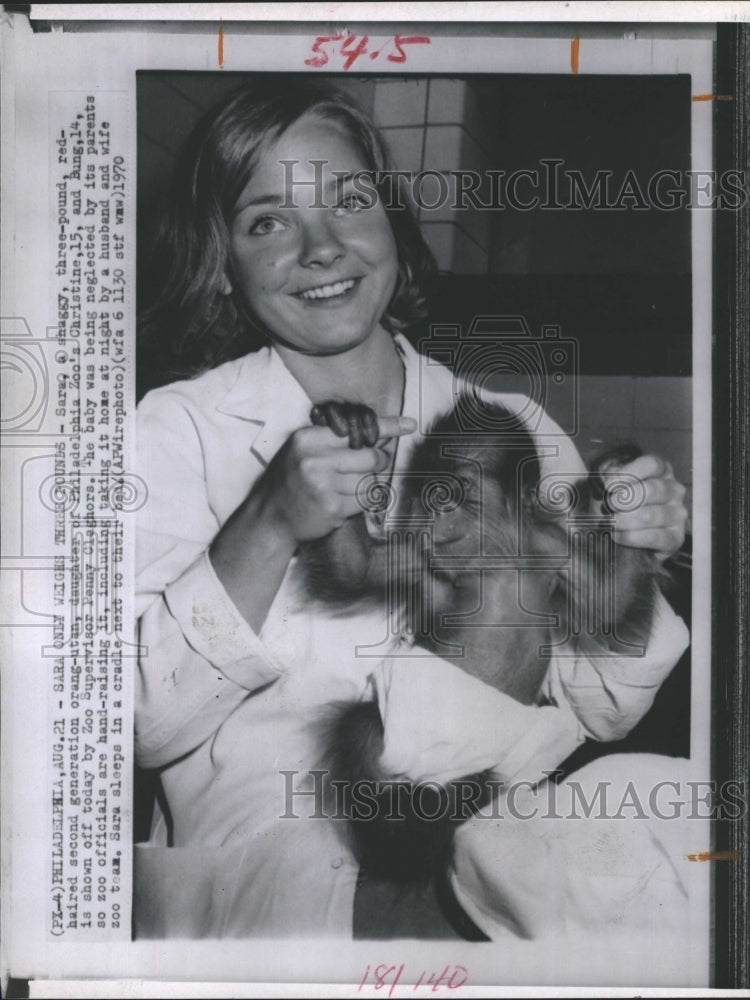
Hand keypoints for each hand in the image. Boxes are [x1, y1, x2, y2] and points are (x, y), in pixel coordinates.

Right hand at [261, 411, 414, 542]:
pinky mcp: (332, 507)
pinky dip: (358, 503)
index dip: (387, 427)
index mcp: (308, 438)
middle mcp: (315, 459)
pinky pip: (363, 501)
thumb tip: (378, 437)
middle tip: (366, 468)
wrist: (270, 515)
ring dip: (364, 486)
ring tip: (341, 489)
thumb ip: (334, 441)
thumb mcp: (304, 450)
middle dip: (377, 463)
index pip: (356, 429)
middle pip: (371, 457)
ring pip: (370, 481)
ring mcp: (323, 485)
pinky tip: (339, 502)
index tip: (409, 425)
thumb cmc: (292, 480)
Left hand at [594, 454, 687, 558]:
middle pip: (652, 489)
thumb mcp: (613, 483)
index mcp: (661, 471)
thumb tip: (610, 481)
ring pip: (650, 515)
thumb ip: (612, 477)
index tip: (608, 485)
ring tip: (611, 522)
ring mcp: (678, 514)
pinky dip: (630, 537)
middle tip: (609, 505)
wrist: (623, 531)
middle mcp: (675, 490)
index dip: (628, 474)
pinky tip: (617, 535)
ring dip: (624, 520)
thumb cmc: (618, 502)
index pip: (652, 465)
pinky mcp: (676, 538)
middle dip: (624, 499)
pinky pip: (653, 537)